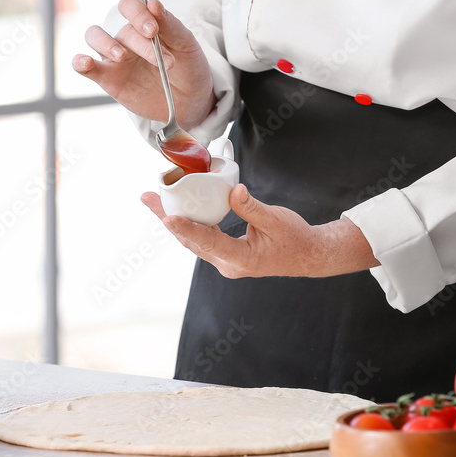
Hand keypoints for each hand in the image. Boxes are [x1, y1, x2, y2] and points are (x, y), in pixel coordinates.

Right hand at [72, 0, 216, 130]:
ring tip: (122, 58)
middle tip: (161, 61)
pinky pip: (86, 68)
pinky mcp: (108, 79)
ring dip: (106, 44)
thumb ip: (170, 25)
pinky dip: (80, 62)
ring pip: (94, 37)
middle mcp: (127, 37)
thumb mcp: (187, 45)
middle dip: (141, 44)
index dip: (138, 14)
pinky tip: (85, 62)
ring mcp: (115, 58)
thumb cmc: (189, 68)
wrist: (190, 102)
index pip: (130, 6)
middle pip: (122, 30)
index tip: (154, 31)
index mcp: (146, 23)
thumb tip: (153, 3)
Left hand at [141, 184, 379, 278]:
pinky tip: (176, 208)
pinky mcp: (226, 255)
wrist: (308, 256)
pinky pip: (202, 238)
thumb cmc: (295, 239)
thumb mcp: (276, 220)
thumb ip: (252, 207)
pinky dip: (189, 223)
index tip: (167, 216)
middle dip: (168, 218)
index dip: (186, 228)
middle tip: (147, 198)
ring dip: (174, 220)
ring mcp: (225, 262)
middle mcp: (228, 264)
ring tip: (153, 200)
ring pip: (193, 240)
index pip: (207, 242)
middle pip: (191, 240)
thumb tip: (233, 192)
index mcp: (240, 259)